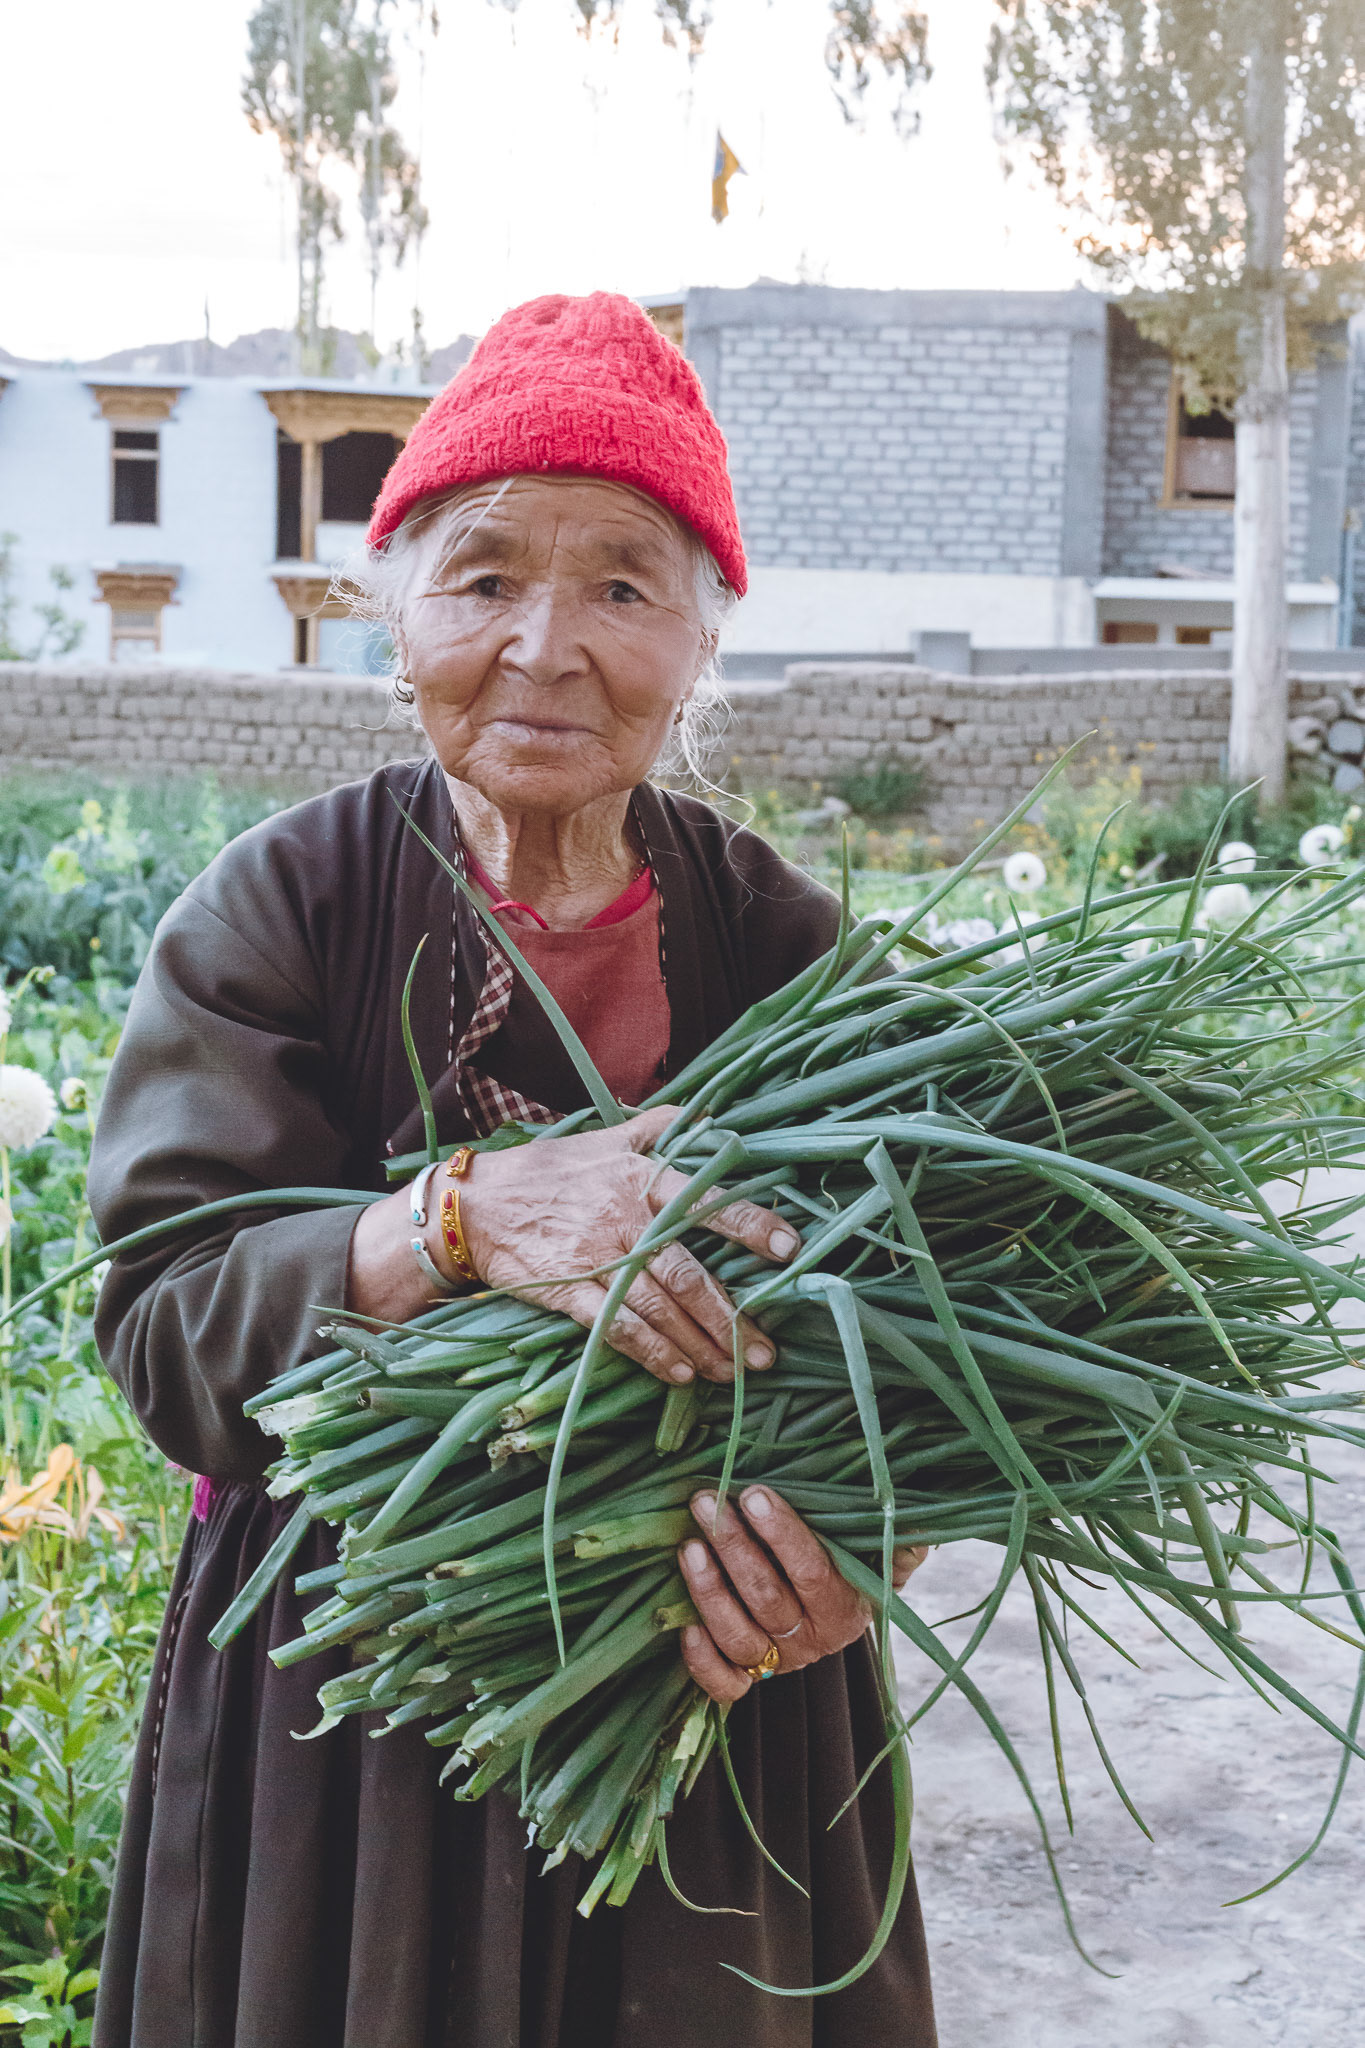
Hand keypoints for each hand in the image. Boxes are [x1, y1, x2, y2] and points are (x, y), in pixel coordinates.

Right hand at [347, 1106, 800, 1382]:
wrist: (476, 1207)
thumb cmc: (550, 1171)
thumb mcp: (605, 1138)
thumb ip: (657, 1127)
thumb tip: (707, 1113)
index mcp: (639, 1178)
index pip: (706, 1202)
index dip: (749, 1225)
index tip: (789, 1250)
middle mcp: (624, 1219)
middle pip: (689, 1274)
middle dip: (732, 1317)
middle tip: (767, 1350)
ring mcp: (597, 1259)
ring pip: (660, 1309)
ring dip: (701, 1345)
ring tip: (734, 1372)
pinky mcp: (570, 1293)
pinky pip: (619, 1329)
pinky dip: (652, 1354)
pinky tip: (680, 1374)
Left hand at [678, 1485, 928, 1702]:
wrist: (824, 1610)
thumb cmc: (846, 1562)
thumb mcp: (874, 1548)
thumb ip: (899, 1539)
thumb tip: (924, 1528)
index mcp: (846, 1611)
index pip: (813, 1574)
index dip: (782, 1536)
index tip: (753, 1494)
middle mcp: (811, 1643)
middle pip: (768, 1599)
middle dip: (735, 1547)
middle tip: (707, 1502)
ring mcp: (777, 1665)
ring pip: (740, 1636)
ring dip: (710, 1592)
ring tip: (689, 1546)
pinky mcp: (746, 1682)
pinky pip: (724, 1685)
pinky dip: (702, 1663)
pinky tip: (683, 1627)